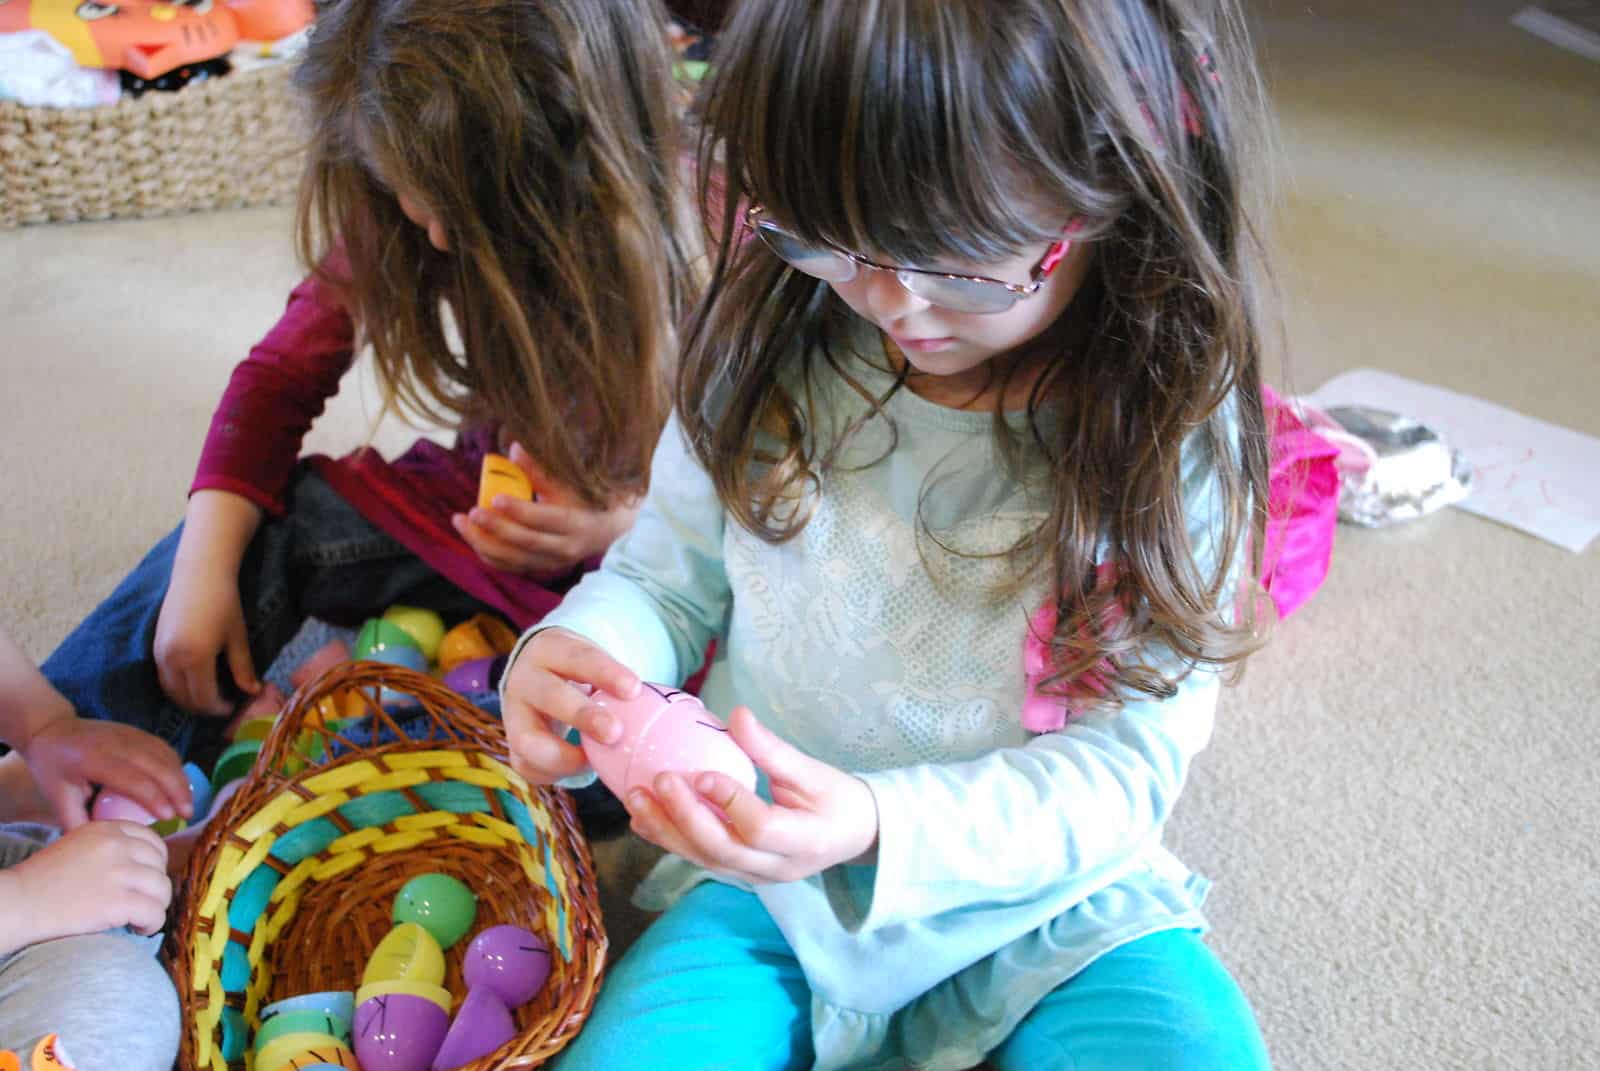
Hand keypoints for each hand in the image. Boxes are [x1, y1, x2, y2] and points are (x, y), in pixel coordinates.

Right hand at [0, 822, 171, 952]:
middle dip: (153, 886)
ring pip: (162, 889)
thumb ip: (109, 846)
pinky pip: (155, 912)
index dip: (154, 863)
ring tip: (139, 917)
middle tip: (139, 902)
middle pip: (160, 865)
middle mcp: (117, 845)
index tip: (143, 880)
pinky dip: (152, 924)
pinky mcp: (118, 901)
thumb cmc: (42, 881)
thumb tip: (146, 861)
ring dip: (155, 906)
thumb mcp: (78, 846)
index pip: (152, 841)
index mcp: (107, 829)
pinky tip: (138, 929)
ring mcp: (119, 872)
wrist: (17, 904)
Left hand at [20, 715, 189, 828]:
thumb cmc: (53, 768)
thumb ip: (78, 823)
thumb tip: (102, 845)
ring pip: (166, 755)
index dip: (154, 797)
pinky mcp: (138, 732)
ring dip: (181, 779)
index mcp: (94, 759)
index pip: (133, 778)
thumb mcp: (58, 798)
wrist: (52, 730)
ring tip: (187, 804)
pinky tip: (181, 786)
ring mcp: (131, 734)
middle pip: (158, 765)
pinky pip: (165, 749)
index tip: (168, 817)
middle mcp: (117, 743)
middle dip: (177, 790)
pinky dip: (177, 768)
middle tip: (187, 814)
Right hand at [153, 551, 258, 716]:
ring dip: (188, 699)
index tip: (233, 706)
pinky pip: (163, 677)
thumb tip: (253, 692)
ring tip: (209, 696)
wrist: (199, 573)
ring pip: (170, 690)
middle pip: (184, 699)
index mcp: (195, 658)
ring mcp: (159, 653)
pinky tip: (195, 681)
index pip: (204, 698)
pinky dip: (177, 687)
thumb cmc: (224, 602)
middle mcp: (171, 659)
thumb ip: (243, 668)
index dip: (219, 708)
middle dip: (204, 707)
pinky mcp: (154, 646)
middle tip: (222, 705)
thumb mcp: (237, 637)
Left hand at [452, 443, 639, 576]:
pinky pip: (509, 565)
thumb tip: (515, 449)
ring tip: (461, 523)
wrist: (604, 531)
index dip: (519, 511)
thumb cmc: (584, 499)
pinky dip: (488, 553)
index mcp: (575, 523)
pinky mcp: (539, 568)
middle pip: (525, 541)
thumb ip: (541, 471)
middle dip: (495, 528)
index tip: (495, 498)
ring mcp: (551, 562)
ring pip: (512, 558)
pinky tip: (472, 537)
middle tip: (471, 512)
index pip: (544, 520)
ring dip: (483, 542)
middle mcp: (564, 548)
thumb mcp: (569, 484)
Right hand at [500, 629, 640, 784]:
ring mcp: (513, 714)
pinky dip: (555, 773)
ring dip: (564, 756)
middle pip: (549, 696)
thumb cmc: (580, 671)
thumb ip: (621, 683)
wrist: (539, 676)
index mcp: (550, 650)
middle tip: (615, 732)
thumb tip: (686, 709)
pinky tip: (583, 769)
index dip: (605, 673)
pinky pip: (528, 766)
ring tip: (594, 763)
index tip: (635, 689)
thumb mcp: (593, 660)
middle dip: (582, 716)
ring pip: (527, 740)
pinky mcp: (513, 745)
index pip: (578, 657)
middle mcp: (525, 680)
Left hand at [626, 707, 879, 884]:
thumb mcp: (813, 771)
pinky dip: (669, 839)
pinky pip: (700, 860)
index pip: (760, 828)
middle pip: (723, 850)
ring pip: (705, 860)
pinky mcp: (740, 873)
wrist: (852, 835)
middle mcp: (777, 868)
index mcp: (805, 840)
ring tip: (635, 798)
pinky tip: (642, 818)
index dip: (729, 801)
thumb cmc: (837, 799)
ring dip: (667, 830)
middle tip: (659, 779)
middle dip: (686, 816)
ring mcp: (756, 876)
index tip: (700, 772)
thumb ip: (773, 749)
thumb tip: (737, 714)